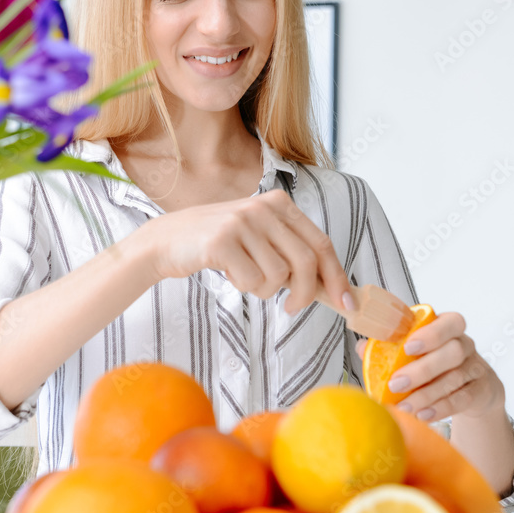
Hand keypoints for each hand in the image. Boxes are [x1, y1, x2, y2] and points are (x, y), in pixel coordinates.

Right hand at [139, 189, 353, 313]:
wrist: (167, 240)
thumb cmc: (220, 244)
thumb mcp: (259, 237)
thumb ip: (291, 252)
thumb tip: (332, 287)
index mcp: (279, 204)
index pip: (321, 243)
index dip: (336, 276)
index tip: (346, 303)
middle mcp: (263, 208)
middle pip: (305, 262)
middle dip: (305, 293)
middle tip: (292, 308)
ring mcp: (242, 222)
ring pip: (278, 276)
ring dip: (265, 289)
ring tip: (246, 276)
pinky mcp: (222, 241)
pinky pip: (252, 281)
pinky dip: (244, 286)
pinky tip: (229, 272)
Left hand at [355, 310, 504, 420]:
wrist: (473, 387)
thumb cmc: (438, 364)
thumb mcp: (417, 352)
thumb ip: (390, 347)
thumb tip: (363, 347)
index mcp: (448, 328)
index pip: (450, 322)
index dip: (431, 334)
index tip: (408, 346)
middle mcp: (464, 345)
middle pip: (452, 352)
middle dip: (422, 369)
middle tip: (396, 383)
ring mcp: (475, 368)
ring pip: (454, 378)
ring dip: (426, 394)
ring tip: (405, 406)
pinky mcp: (480, 391)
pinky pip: (462, 399)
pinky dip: (441, 408)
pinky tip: (423, 414)